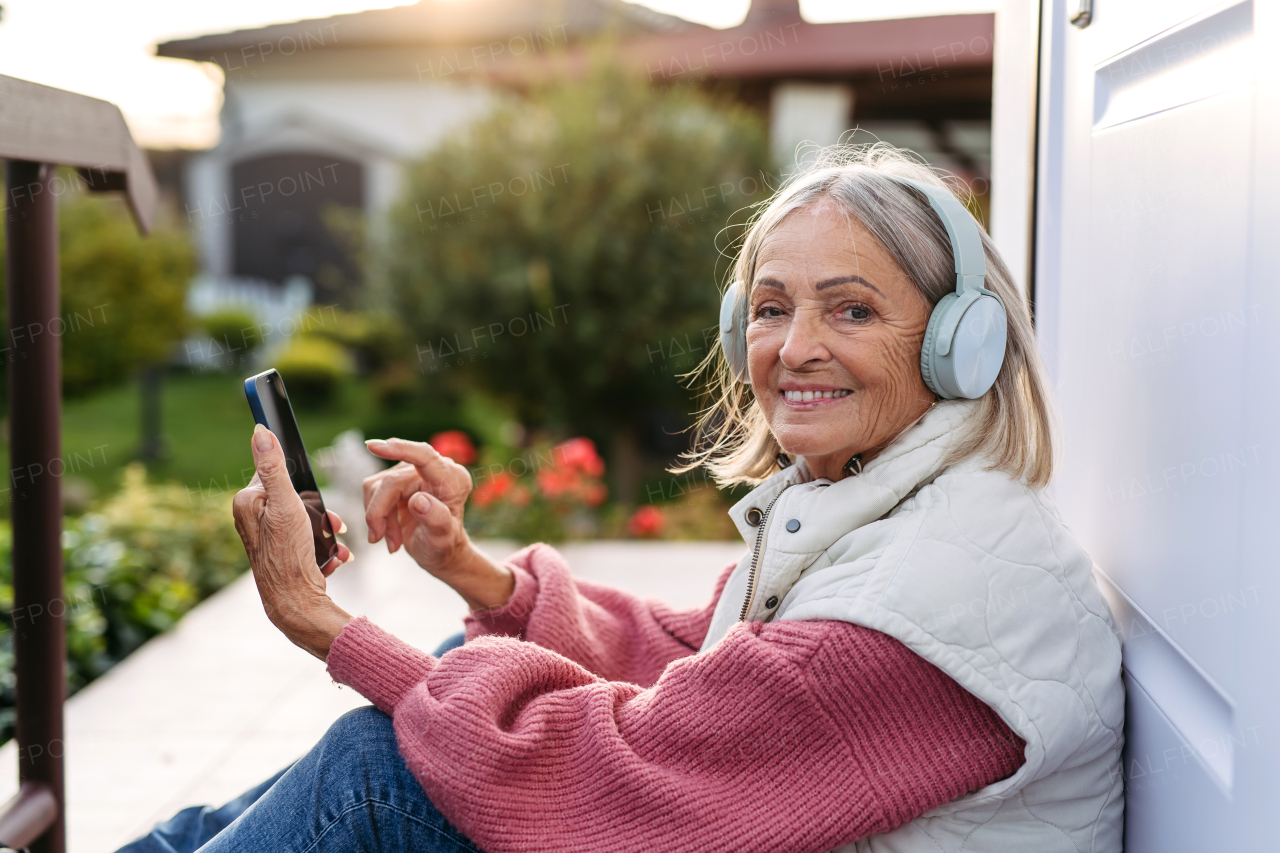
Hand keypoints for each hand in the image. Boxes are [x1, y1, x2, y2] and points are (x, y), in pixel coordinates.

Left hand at [233, 424, 352, 659]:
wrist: (296, 603)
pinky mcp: (280, 552)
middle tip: (333, 524)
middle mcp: (251, 519)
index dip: (301, 486)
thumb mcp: (285, 504)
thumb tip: (259, 431)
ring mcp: (266, 537)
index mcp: (246, 502)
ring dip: (326, 529)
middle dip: (319, 511)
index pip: (276, 474)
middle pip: (294, 497)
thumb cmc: (288, 554)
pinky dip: (323, 545)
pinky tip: (333, 556)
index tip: (315, 502)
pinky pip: (306, 539)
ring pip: (304, 518)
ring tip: (336, 542)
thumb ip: (273, 467)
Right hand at [363, 437, 513, 609]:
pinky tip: (387, 534)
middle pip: (391, 481)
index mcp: (453, 480)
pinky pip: (373, 491)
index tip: (374, 446)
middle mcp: (435, 470)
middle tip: (379, 539)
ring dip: (378, 517)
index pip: (425, 456)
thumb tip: (418, 500)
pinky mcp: (399, 480)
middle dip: (380, 512)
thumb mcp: (443, 539)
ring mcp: (415, 474)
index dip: (400, 449)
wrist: (439, 553)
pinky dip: (376, 515)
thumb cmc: (445, 547)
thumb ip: (436, 519)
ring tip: (392, 541)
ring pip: (377, 486)